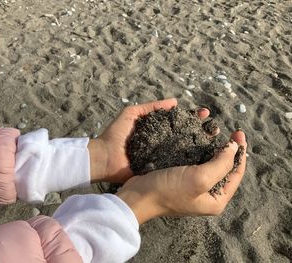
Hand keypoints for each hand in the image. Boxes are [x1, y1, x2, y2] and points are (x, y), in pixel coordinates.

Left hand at [88, 98, 213, 182]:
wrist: (104, 158)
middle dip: (200, 131)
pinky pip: (175, 166)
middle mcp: (162, 143)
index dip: (192, 117)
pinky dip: (188, 164)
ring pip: (184, 151)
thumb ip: (151, 107)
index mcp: (157, 129)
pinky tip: (204, 160)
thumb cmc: (116, 135)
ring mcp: (161, 157)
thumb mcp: (131, 114)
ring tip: (215, 142)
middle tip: (214, 128)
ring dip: (199, 147)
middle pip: (185, 135)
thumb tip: (176, 102)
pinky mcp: (159, 169)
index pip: (179, 121)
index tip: (205, 113)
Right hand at [117, 130, 246, 223]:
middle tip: (229, 132)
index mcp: (216, 200)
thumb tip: (233, 148)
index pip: (236, 174)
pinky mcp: (180, 180)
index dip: (240, 153)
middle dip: (229, 150)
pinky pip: (195, 163)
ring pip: (210, 164)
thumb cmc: (169, 190)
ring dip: (214, 148)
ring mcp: (192, 188)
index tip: (238, 133)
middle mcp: (206, 195)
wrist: (138, 196)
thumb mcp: (200, 178)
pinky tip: (197, 139)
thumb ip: (221, 163)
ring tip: (214, 132)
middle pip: (224, 169)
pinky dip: (199, 150)